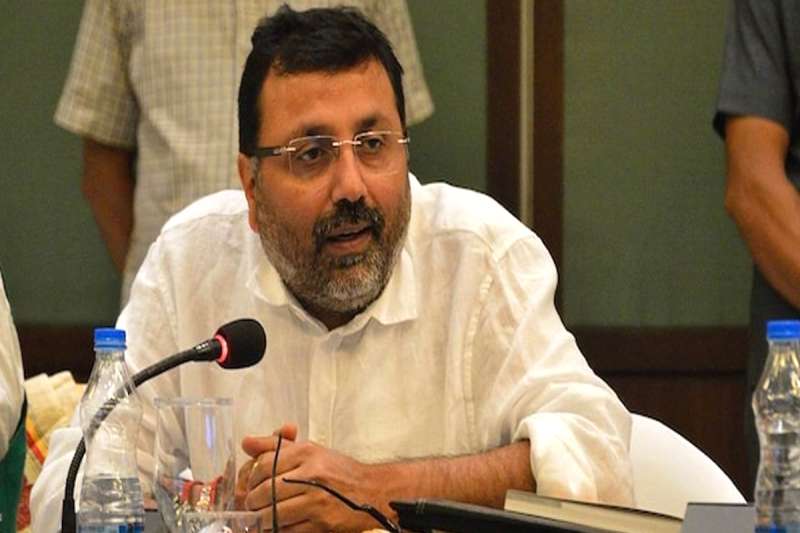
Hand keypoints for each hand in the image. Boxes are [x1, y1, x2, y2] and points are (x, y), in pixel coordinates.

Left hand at [236, 424, 387, 531]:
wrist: (372, 491)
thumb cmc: (338, 470)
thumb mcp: (311, 451)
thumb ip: (276, 446)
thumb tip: (245, 443)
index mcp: (306, 453)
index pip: (264, 465)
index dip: (251, 478)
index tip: (252, 484)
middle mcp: (311, 474)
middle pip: (265, 491)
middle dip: (253, 501)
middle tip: (252, 505)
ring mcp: (317, 500)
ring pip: (274, 513)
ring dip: (263, 518)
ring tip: (263, 516)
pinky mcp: (321, 523)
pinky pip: (289, 530)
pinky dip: (280, 529)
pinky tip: (280, 524)